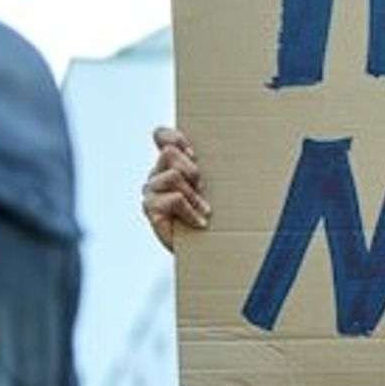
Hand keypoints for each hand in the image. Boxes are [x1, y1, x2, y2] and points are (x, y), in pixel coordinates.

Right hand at [142, 127, 210, 253]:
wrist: (207, 249)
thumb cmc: (215, 216)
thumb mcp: (217, 185)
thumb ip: (212, 166)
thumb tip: (233, 145)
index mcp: (169, 164)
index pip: (161, 136)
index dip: (176, 138)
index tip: (194, 154)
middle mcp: (157, 175)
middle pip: (169, 152)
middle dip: (191, 169)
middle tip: (201, 187)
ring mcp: (151, 193)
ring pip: (173, 176)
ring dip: (194, 194)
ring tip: (204, 209)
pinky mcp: (151, 211)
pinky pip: (174, 199)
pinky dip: (191, 211)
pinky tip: (200, 222)